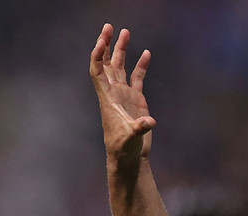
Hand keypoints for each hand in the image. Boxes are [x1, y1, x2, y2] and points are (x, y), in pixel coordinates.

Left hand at [89, 24, 154, 161]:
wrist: (128, 157)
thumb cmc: (123, 149)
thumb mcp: (129, 138)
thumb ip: (138, 128)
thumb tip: (149, 122)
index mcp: (107, 98)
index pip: (97, 71)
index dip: (98, 55)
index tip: (102, 39)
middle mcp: (113, 93)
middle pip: (106, 64)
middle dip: (106, 45)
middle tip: (109, 26)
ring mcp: (124, 95)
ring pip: (120, 67)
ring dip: (121, 50)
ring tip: (124, 31)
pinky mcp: (136, 99)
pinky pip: (137, 77)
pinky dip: (140, 65)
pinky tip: (146, 52)